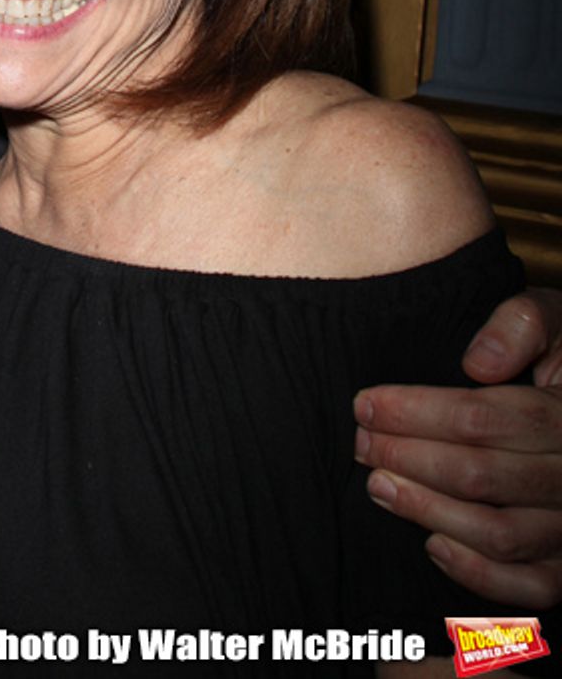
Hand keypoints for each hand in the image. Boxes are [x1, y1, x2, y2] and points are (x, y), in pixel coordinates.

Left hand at [354, 288, 561, 606]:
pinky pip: (530, 586)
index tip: (365, 405)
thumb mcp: (549, 318)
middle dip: (408, 459)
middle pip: (482, 477)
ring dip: (429, 511)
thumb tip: (476, 363)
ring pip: (499, 534)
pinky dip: (479, 574)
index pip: (485, 420)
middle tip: (361, 444)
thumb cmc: (559, 355)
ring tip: (378, 485)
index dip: (417, 413)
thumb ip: (518, 325)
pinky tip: (432, 544)